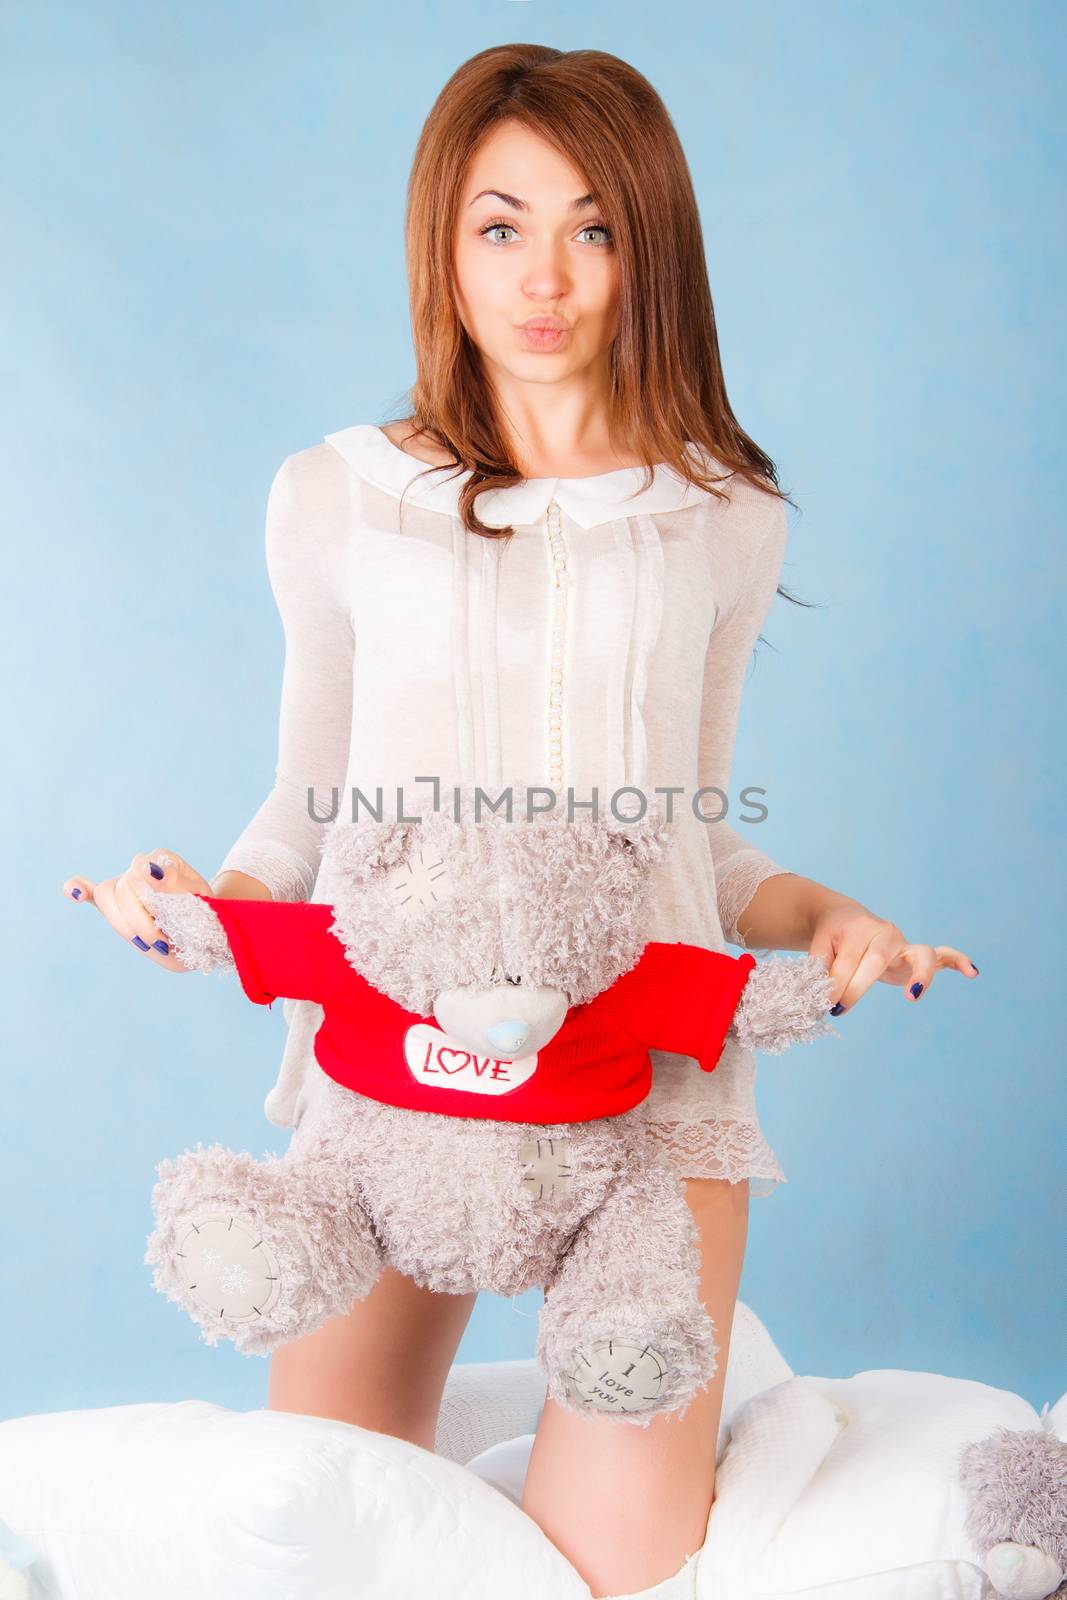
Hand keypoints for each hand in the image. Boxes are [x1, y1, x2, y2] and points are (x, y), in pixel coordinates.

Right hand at [62, 849, 214, 973]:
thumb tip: (146, 867)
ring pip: (106, 896)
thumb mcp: (201, 902)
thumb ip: (175, 884)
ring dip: (123, 924)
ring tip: (148, 941)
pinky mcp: (118, 901)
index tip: (164, 932)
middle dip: (138, 922)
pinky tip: (72, 892)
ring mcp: (128, 883)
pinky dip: (78, 889)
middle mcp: (143, 866)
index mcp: (164, 861)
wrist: (211, 929)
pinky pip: (93, 891)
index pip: (139, 875)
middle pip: (120, 889)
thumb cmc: (205, 916)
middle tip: (162, 943)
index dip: (146, 907)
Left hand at [808, 894, 979, 1014]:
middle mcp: (884, 933)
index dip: (836, 986)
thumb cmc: (831, 938)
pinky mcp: (917, 954)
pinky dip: (958, 961)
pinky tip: (972, 973)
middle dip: (857, 987)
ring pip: (919, 954)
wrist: (843, 919)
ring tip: (913, 995)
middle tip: (839, 1009)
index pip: (848, 962)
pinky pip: (944, 954)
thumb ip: (820, 968)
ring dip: (919, 975)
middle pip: (877, 961)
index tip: (825, 1006)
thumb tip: (819, 995)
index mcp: (858, 930)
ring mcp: (904, 943)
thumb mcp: (819, 948)